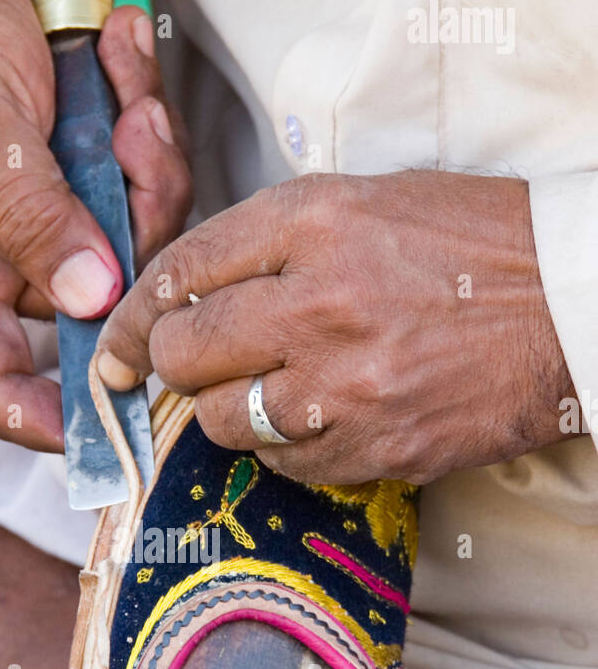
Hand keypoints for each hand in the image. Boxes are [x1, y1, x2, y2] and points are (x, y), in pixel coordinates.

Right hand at [0, 0, 191, 450]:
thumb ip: (30, 215)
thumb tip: (93, 299)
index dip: (55, 423)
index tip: (124, 406)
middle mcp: (3, 279)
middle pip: (95, 321)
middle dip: (138, 242)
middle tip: (139, 145)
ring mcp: (55, 246)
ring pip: (138, 261)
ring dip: (152, 174)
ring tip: (126, 87)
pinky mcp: (95, 210)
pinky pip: (151, 205)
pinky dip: (153, 141)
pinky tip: (124, 70)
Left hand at [97, 170, 570, 483]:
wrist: (573, 306)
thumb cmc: (475, 245)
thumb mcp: (368, 203)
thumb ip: (274, 242)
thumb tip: (188, 292)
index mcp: (315, 221)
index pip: (181, 269)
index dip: (133, 313)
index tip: (116, 340)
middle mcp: (319, 302)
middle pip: (183, 353)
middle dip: (174, 364)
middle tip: (193, 366)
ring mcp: (346, 384)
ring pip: (222, 420)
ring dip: (227, 411)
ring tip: (268, 391)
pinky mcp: (374, 448)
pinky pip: (283, 465)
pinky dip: (283, 449)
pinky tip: (316, 420)